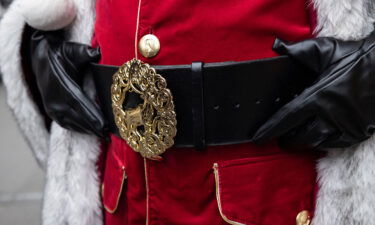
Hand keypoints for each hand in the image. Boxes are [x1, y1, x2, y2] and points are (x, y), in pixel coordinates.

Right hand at [29, 28, 106, 137]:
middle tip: (108, 134)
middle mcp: (55, 99)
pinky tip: (90, 132)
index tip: (104, 124)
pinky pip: (66, 124)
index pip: (79, 103)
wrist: (40, 57)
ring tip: (103, 135)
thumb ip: (85, 53)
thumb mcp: (73, 50)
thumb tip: (97, 52)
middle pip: (77, 117)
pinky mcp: (51, 111)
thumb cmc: (61, 53)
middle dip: (93, 126)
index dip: (92, 115)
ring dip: (87, 130)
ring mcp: (51, 107)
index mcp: (62, 85)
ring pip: (72, 123)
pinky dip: (78, 129)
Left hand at [252, 29, 374, 148]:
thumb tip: (276, 47)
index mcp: (319, 96)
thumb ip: (298, 50)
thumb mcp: (324, 49)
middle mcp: (332, 115)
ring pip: (318, 143)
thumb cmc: (355, 57)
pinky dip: (324, 142)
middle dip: (287, 139)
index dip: (270, 129)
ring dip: (304, 142)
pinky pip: (336, 144)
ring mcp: (347, 126)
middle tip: (279, 138)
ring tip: (296, 137)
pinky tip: (318, 137)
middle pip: (301, 137)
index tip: (257, 138)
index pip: (287, 118)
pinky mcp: (359, 132)